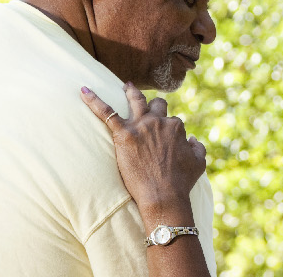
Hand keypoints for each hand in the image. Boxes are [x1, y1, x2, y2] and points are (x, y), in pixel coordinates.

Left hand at [80, 83, 206, 216]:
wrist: (164, 195)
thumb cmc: (182, 182)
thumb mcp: (199, 163)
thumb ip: (198, 147)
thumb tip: (192, 139)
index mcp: (175, 126)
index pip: (171, 120)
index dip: (168, 129)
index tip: (165, 139)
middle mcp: (158, 122)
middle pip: (156, 105)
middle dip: (154, 105)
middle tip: (148, 107)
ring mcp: (140, 126)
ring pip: (135, 100)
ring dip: (131, 92)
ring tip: (126, 86)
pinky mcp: (123, 134)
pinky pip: (106, 112)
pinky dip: (93, 100)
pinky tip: (83, 91)